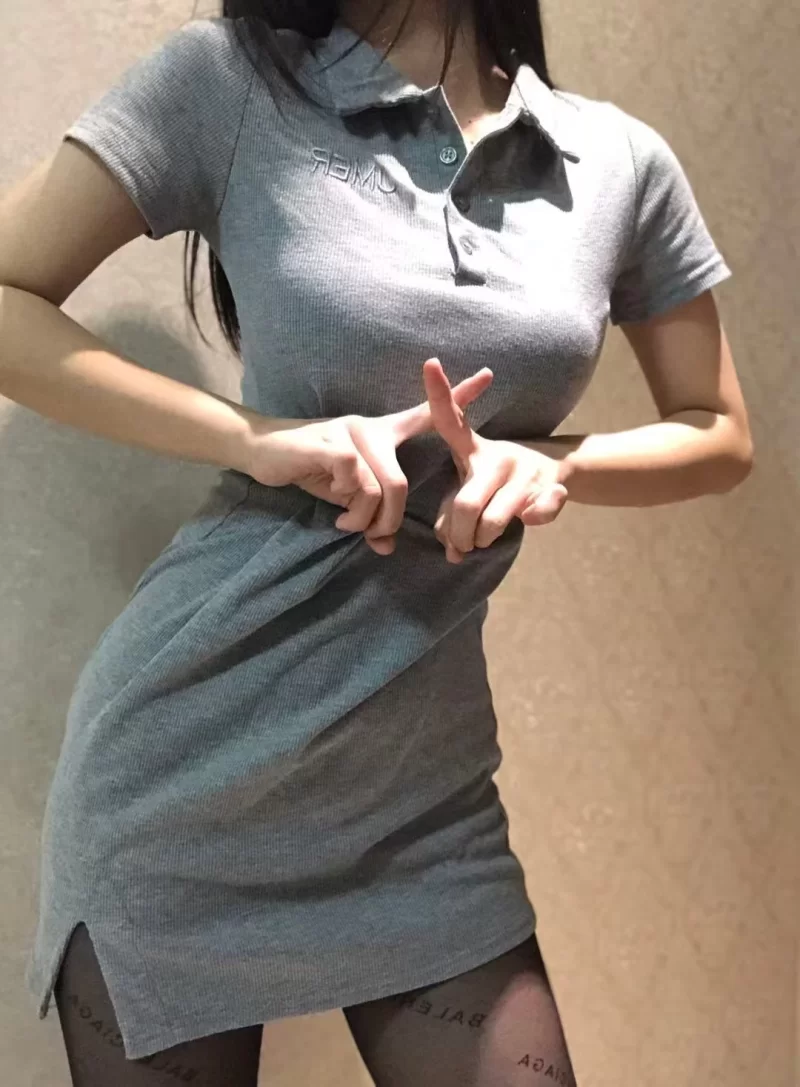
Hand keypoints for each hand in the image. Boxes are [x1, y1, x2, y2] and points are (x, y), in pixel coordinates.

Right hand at [245, 363, 492, 554]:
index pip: (425, 414)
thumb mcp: (346, 494)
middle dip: (387, 522)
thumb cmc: (309, 470)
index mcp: (382, 433)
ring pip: (382, 490)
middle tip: (372, 537)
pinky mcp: (334, 443)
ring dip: (365, 520)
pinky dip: (348, 508)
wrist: (261, 450)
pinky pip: (358, 486)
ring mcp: (353, 432)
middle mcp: (372, 427)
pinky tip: (335, 511)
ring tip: (348, 525)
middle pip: (401, 485)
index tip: (488, 376)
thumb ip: (370, 513)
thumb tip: (385, 546)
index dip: (458, 397)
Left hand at [423, 359, 568, 562]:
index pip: (450, 420)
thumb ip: (449, 515)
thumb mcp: (467, 482)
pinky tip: (530, 516)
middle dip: (458, 534)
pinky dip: (532, 521)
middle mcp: (498, 456)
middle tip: (458, 543)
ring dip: (482, 540)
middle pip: (464, 505)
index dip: (439, 392)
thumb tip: (452, 551)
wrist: (553, 468)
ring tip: (481, 538)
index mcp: (472, 449)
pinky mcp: (551, 487)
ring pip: (493, 522)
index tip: (429, 362)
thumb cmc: (493, 480)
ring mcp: (525, 471)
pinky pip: (538, 515)